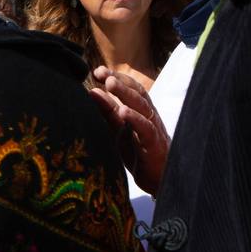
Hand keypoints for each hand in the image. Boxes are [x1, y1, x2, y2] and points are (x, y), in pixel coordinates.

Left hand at [88, 67, 170, 195]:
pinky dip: (135, 119)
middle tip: (104, 74)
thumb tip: (92, 90)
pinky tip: (123, 112)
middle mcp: (150, 117)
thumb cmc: (139, 151)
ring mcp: (154, 130)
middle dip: (121, 82)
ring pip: (142, 108)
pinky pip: (146, 129)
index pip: (132, 89)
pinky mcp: (154, 145)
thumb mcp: (119, 129)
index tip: (98, 71)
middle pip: (138, 94)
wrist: (158, 180)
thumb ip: (108, 111)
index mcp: (142, 111)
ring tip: (111, 85)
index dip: (118, 78)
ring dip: (126, 95)